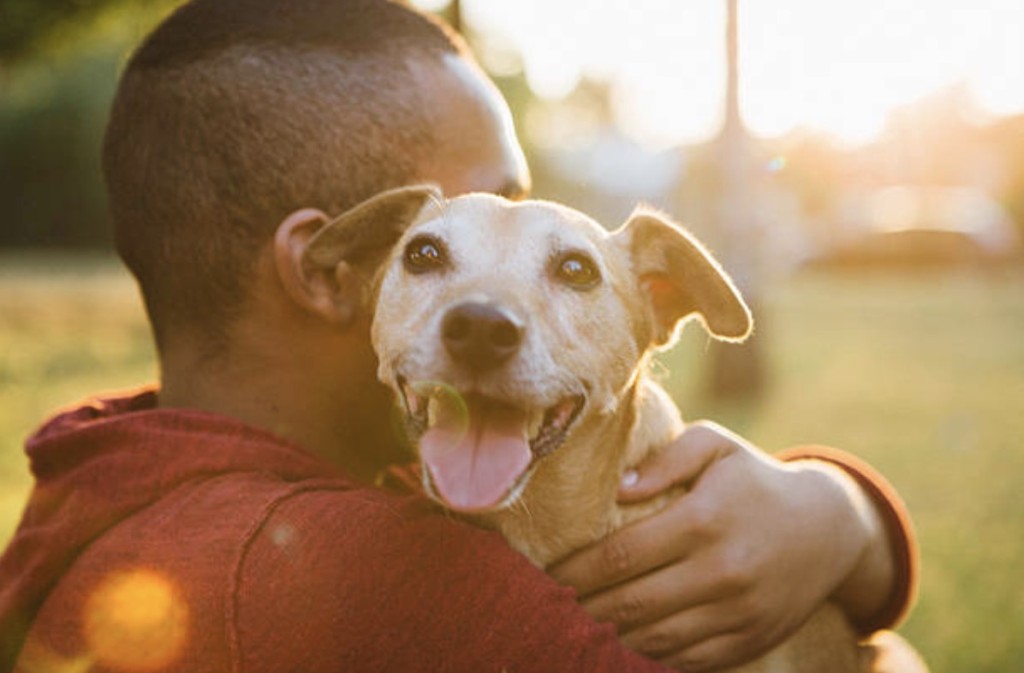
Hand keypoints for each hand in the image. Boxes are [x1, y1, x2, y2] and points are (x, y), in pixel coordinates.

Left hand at [548, 421, 891, 671]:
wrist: (829, 529)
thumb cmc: (755, 479)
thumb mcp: (717, 446)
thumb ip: (666, 459)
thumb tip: (618, 488)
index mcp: (705, 519)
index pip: (622, 555)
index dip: (577, 570)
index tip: (546, 574)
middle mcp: (722, 571)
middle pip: (631, 604)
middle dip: (581, 609)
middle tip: (546, 606)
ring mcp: (737, 613)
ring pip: (654, 640)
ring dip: (607, 637)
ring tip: (574, 628)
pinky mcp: (748, 642)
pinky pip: (686, 661)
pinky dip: (648, 657)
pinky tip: (619, 645)